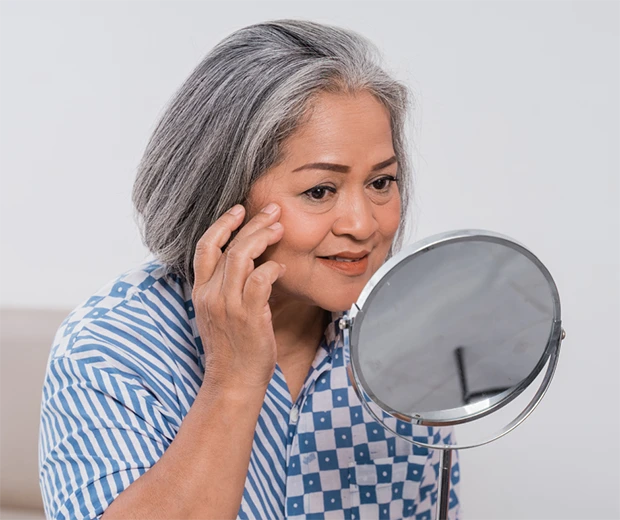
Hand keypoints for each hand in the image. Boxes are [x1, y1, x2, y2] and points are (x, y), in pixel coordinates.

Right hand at [192, 203, 284, 391]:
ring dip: (263, 237)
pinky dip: (273, 268)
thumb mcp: (217, 314)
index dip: (221, 224)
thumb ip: (224, 287)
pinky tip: (282, 267)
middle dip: (252, 223)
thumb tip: (245, 261)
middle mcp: (211, 295)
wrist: (232, 381)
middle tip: (272, 211)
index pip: (205, 247)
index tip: (238, 210)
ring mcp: (229, 305)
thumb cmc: (231, 347)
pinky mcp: (248, 316)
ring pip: (242, 257)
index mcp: (201, 292)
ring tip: (279, 228)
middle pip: (228, 246)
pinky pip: (260, 280)